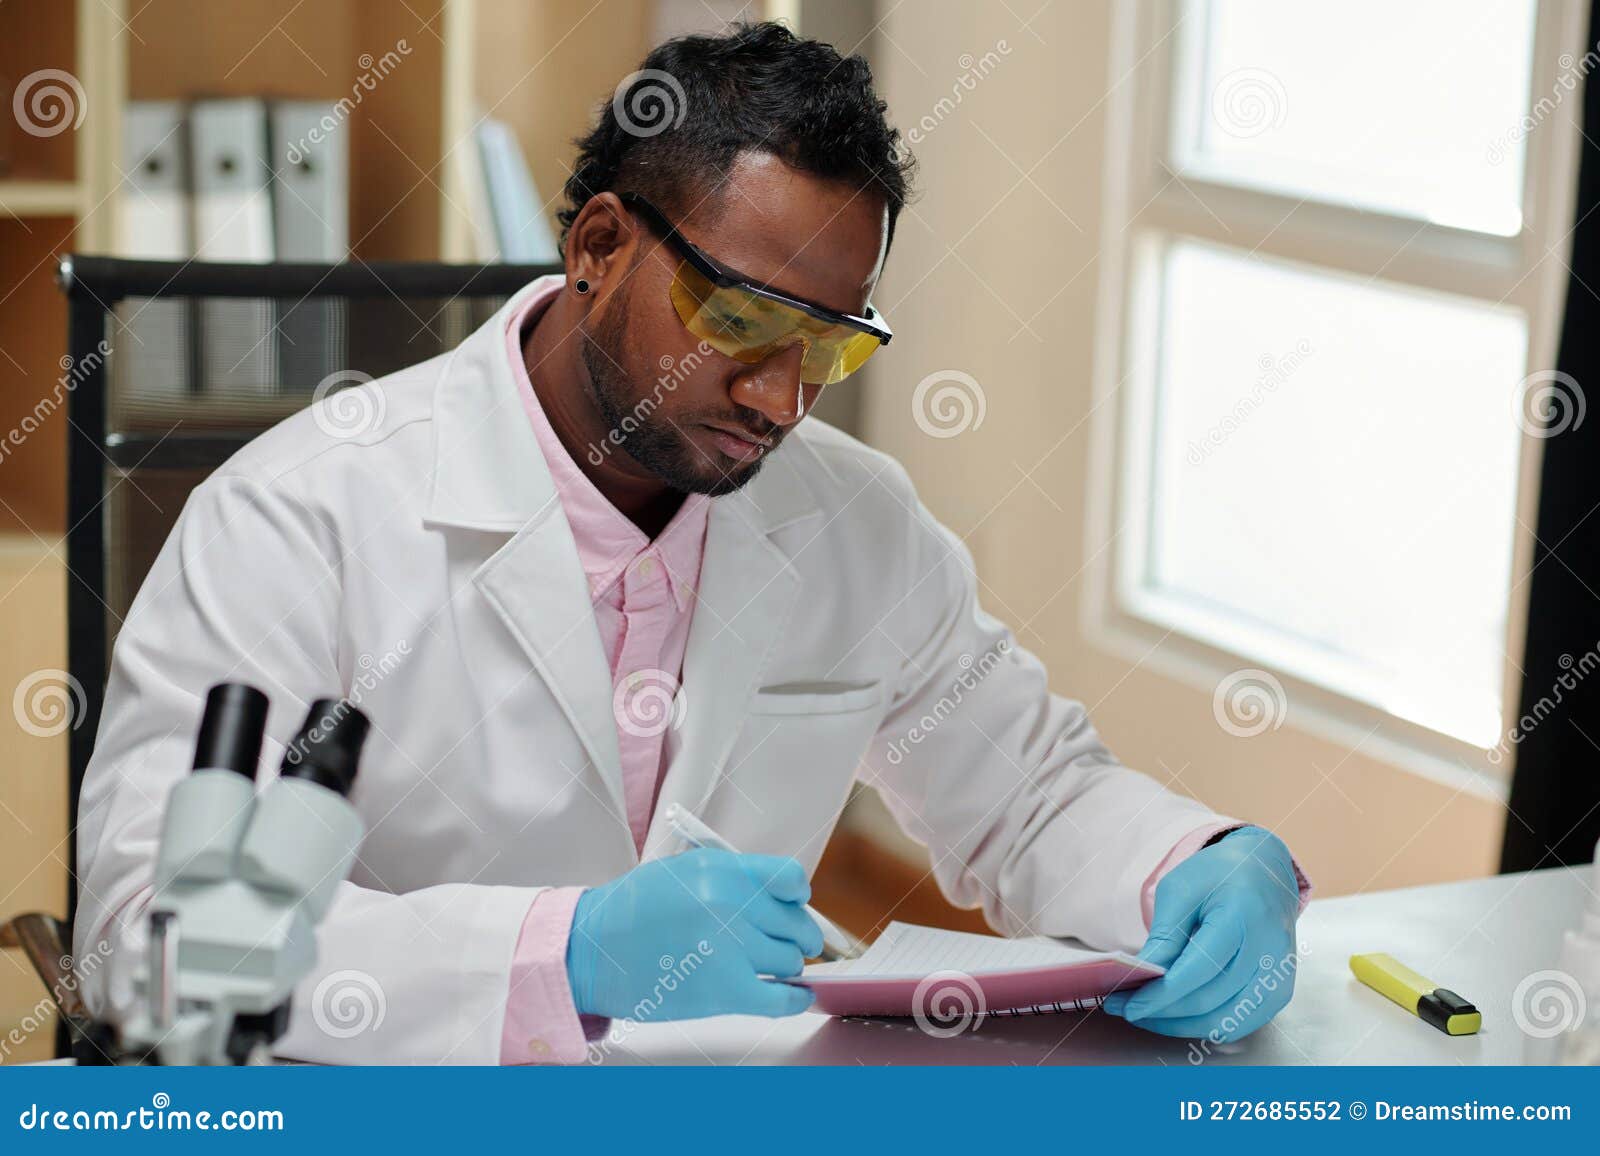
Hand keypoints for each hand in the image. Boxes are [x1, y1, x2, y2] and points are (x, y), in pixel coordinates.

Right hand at [566, 848, 822, 1020]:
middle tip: (786, 943)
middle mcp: (730, 904)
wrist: (591, 952)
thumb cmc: (632, 912)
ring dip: (783, 967)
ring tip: (765, 968)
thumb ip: (731, 878)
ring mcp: (729, 948)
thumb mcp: (683, 872)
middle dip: (794, 936)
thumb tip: (779, 896)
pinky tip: (790, 997)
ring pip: (790, 961)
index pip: (790, 877)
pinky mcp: (724, 991)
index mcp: (721, 871)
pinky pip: (781, 999)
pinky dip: (792, 1000)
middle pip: (796, 923)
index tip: (795, 905)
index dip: (798, 895)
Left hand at [1102, 826, 1299, 1040]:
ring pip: (1225, 1023)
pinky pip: (1239, 1024)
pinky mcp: (1279, 992)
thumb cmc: (1219, 875)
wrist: (1265, 871)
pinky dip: (1204, 1026)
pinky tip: (1177, 1017)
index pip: (1199, 970)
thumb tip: (1140, 979)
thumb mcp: (1180, 890)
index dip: (1161, 994)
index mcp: (1244, 916)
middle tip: (1127, 1009)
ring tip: (1148, 1015)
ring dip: (1180, 1026)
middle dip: (1162, 1012)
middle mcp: (1270, 951)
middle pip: (1210, 1001)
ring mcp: (1279, 976)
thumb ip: (1164, 937)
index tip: (1127, 1005)